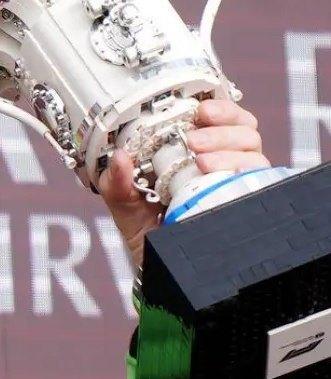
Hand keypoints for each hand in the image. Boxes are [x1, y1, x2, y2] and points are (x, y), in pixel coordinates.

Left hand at [100, 98, 269, 271]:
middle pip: (244, 130)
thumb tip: (119, 157)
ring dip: (231, 151)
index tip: (202, 110)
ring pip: (255, 153)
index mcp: (195, 153)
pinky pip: (261, 182)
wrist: (158, 269)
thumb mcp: (125, 204)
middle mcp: (222, 164)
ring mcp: (237, 183)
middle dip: (221, 129)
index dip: (218, 108)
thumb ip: (117, 181)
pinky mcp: (247, 202)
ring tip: (203, 162)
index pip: (221, 119)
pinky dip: (247, 174)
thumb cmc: (146, 231)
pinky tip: (224, 178)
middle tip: (194, 142)